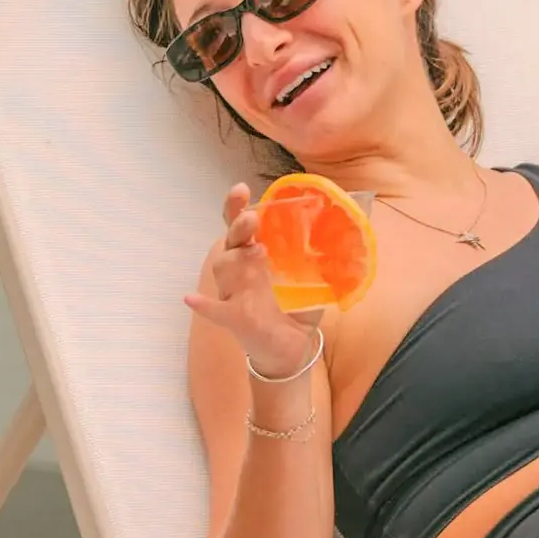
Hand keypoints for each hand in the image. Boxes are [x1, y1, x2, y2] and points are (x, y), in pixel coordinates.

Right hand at [186, 184, 328, 386]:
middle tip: (252, 219)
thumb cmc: (297, 309)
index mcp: (256, 256)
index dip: (236, 206)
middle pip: (231, 242)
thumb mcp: (314, 281)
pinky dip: (204, 304)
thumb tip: (347, 234)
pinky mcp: (234, 318)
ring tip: (258, 252)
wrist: (292, 349)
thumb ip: (323, 260)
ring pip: (223, 268)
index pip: (241, 226)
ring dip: (237, 257)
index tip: (241, 189)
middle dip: (239, 227)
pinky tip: (191, 298)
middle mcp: (240, 271)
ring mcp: (234, 293)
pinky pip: (214, 310)